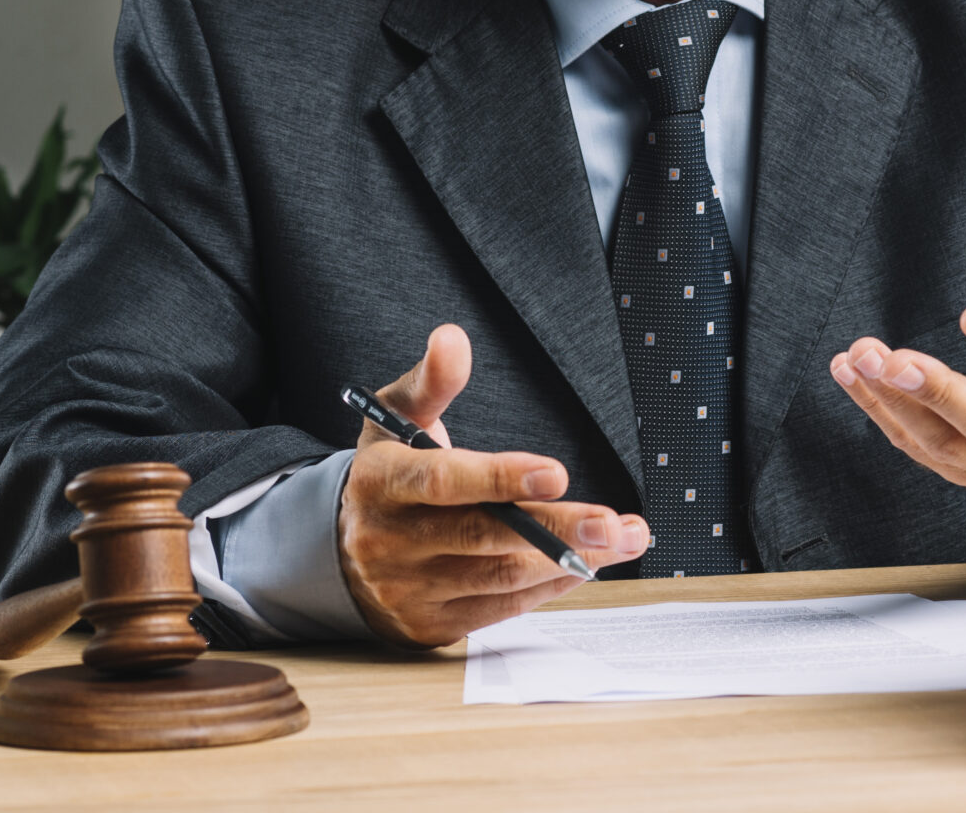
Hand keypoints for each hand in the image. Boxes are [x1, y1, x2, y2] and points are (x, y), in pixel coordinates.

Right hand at [337, 324, 649, 646]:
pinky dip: (550, 585)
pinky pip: (503, 607)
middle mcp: (391, 541)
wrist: (342, 554)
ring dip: (570, 559)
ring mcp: (410, 589)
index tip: (556, 473)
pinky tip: (587, 564)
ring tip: (623, 539)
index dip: (500, 478)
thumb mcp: (396, 419)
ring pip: (501, 576)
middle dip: (557, 529)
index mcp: (382, 483)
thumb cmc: (389, 474)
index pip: (442, 481)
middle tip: (615, 523)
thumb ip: (432, 380)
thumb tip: (452, 339)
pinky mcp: (432, 625)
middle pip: (483, 536)